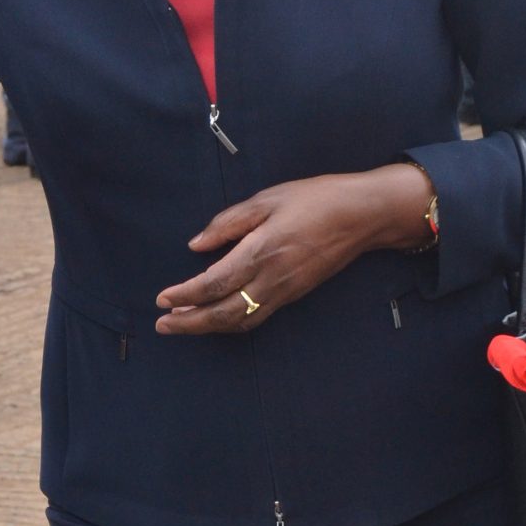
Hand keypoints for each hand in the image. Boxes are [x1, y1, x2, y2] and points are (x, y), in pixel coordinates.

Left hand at [156, 165, 433, 336]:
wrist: (363, 216)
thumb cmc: (317, 199)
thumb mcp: (268, 199)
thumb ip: (229, 222)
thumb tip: (196, 244)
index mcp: (263, 250)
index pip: (216, 283)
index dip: (186, 295)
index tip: (162, 298)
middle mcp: (273, 277)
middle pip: (224, 312)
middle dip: (190, 322)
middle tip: (162, 324)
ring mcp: (285, 290)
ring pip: (240, 320)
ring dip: (208, 326)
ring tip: (180, 325)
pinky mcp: (294, 294)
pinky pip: (257, 317)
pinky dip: (231, 322)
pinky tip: (215, 319)